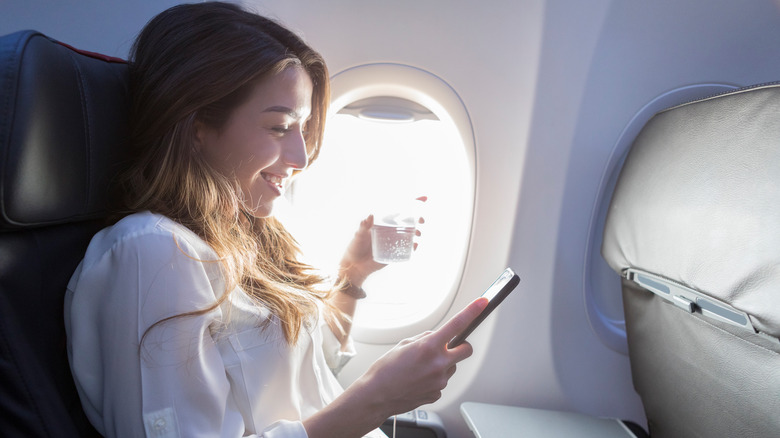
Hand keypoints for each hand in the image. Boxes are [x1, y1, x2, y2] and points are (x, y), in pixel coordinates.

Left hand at [339, 196, 426, 285]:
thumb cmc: (355, 247)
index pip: (398, 210)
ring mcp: (393, 241)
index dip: (412, 203)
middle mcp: (390, 230)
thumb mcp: (358, 235)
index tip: (424, 199)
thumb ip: (363, 226)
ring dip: (417, 232)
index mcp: (383, 222)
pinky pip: (406, 248)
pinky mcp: (394, 252)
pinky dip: (413, 246)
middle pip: (408, 221)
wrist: (355, 266)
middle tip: (422, 220)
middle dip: (418, 219)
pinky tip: (415, 245)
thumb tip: (369, 215)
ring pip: (410, 234)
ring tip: (418, 234)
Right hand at [353, 297, 488, 417]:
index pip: (457, 325)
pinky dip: (434, 378)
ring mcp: (440, 381)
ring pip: (451, 366)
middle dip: (461, 346)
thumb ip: (425, 339)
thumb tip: (438, 337)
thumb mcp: (404, 344)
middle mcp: (438, 364)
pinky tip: (418, 380)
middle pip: (466, 350)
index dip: (472, 311)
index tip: (482, 303)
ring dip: (442, 364)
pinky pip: (442, 381)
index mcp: (429, 347)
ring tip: (420, 368)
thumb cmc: (385, 370)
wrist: (376, 396)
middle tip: (448, 347)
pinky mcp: (438, 393)